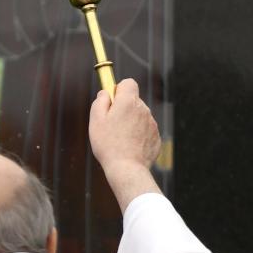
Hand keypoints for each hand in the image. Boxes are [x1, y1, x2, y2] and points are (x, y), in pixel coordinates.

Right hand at [89, 78, 161, 210]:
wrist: (127, 169)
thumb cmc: (108, 144)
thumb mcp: (96, 120)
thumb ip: (100, 101)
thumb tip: (105, 93)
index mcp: (129, 102)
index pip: (128, 83)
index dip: (119, 89)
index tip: (112, 100)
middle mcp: (143, 109)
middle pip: (133, 101)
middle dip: (124, 108)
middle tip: (112, 124)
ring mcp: (152, 124)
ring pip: (140, 116)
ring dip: (131, 122)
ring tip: (120, 139)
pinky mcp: (156, 137)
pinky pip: (145, 130)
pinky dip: (138, 135)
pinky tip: (129, 147)